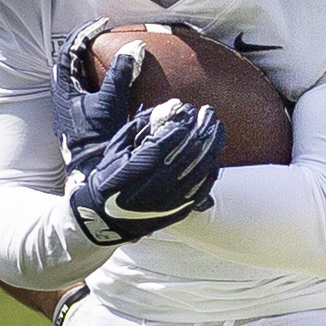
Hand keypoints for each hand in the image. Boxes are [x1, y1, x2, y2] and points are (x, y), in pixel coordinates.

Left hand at [53, 20, 144, 176]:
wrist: (92, 174)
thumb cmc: (98, 138)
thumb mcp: (112, 102)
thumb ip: (122, 74)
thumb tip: (135, 46)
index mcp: (64, 92)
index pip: (67, 52)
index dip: (83, 34)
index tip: (101, 25)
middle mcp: (62, 101)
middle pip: (67, 64)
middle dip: (82, 47)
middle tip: (100, 36)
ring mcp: (68, 113)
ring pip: (73, 79)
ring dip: (86, 64)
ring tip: (104, 56)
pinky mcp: (76, 124)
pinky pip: (81, 93)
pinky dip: (92, 81)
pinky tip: (107, 85)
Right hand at [68, 99, 225, 245]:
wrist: (108, 218)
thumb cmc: (111, 178)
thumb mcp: (116, 149)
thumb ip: (138, 126)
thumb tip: (165, 108)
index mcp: (133, 171)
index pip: (162, 145)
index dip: (179, 126)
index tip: (188, 111)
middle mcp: (153, 188)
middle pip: (186, 154)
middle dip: (200, 129)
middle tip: (208, 112)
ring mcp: (169, 201)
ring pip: (199, 170)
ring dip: (211, 145)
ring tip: (217, 127)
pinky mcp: (180, 210)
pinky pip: (203, 186)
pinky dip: (211, 167)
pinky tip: (215, 151)